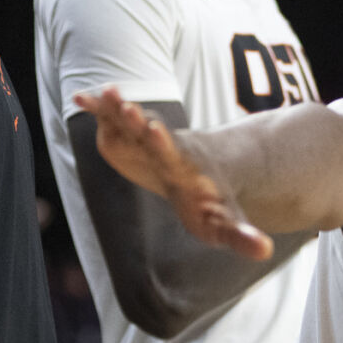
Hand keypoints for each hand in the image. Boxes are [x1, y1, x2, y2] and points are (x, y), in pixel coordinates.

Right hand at [73, 87, 272, 259]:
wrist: (201, 172)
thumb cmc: (210, 201)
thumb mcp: (226, 223)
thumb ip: (242, 236)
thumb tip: (264, 251)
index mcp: (183, 168)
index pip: (172, 154)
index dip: (162, 142)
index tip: (154, 129)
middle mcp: (163, 147)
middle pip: (149, 131)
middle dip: (139, 120)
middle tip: (127, 106)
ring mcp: (144, 139)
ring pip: (130, 120)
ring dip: (116, 107)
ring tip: (102, 92)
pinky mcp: (128, 137)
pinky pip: (111, 120)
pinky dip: (97, 109)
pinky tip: (78, 96)